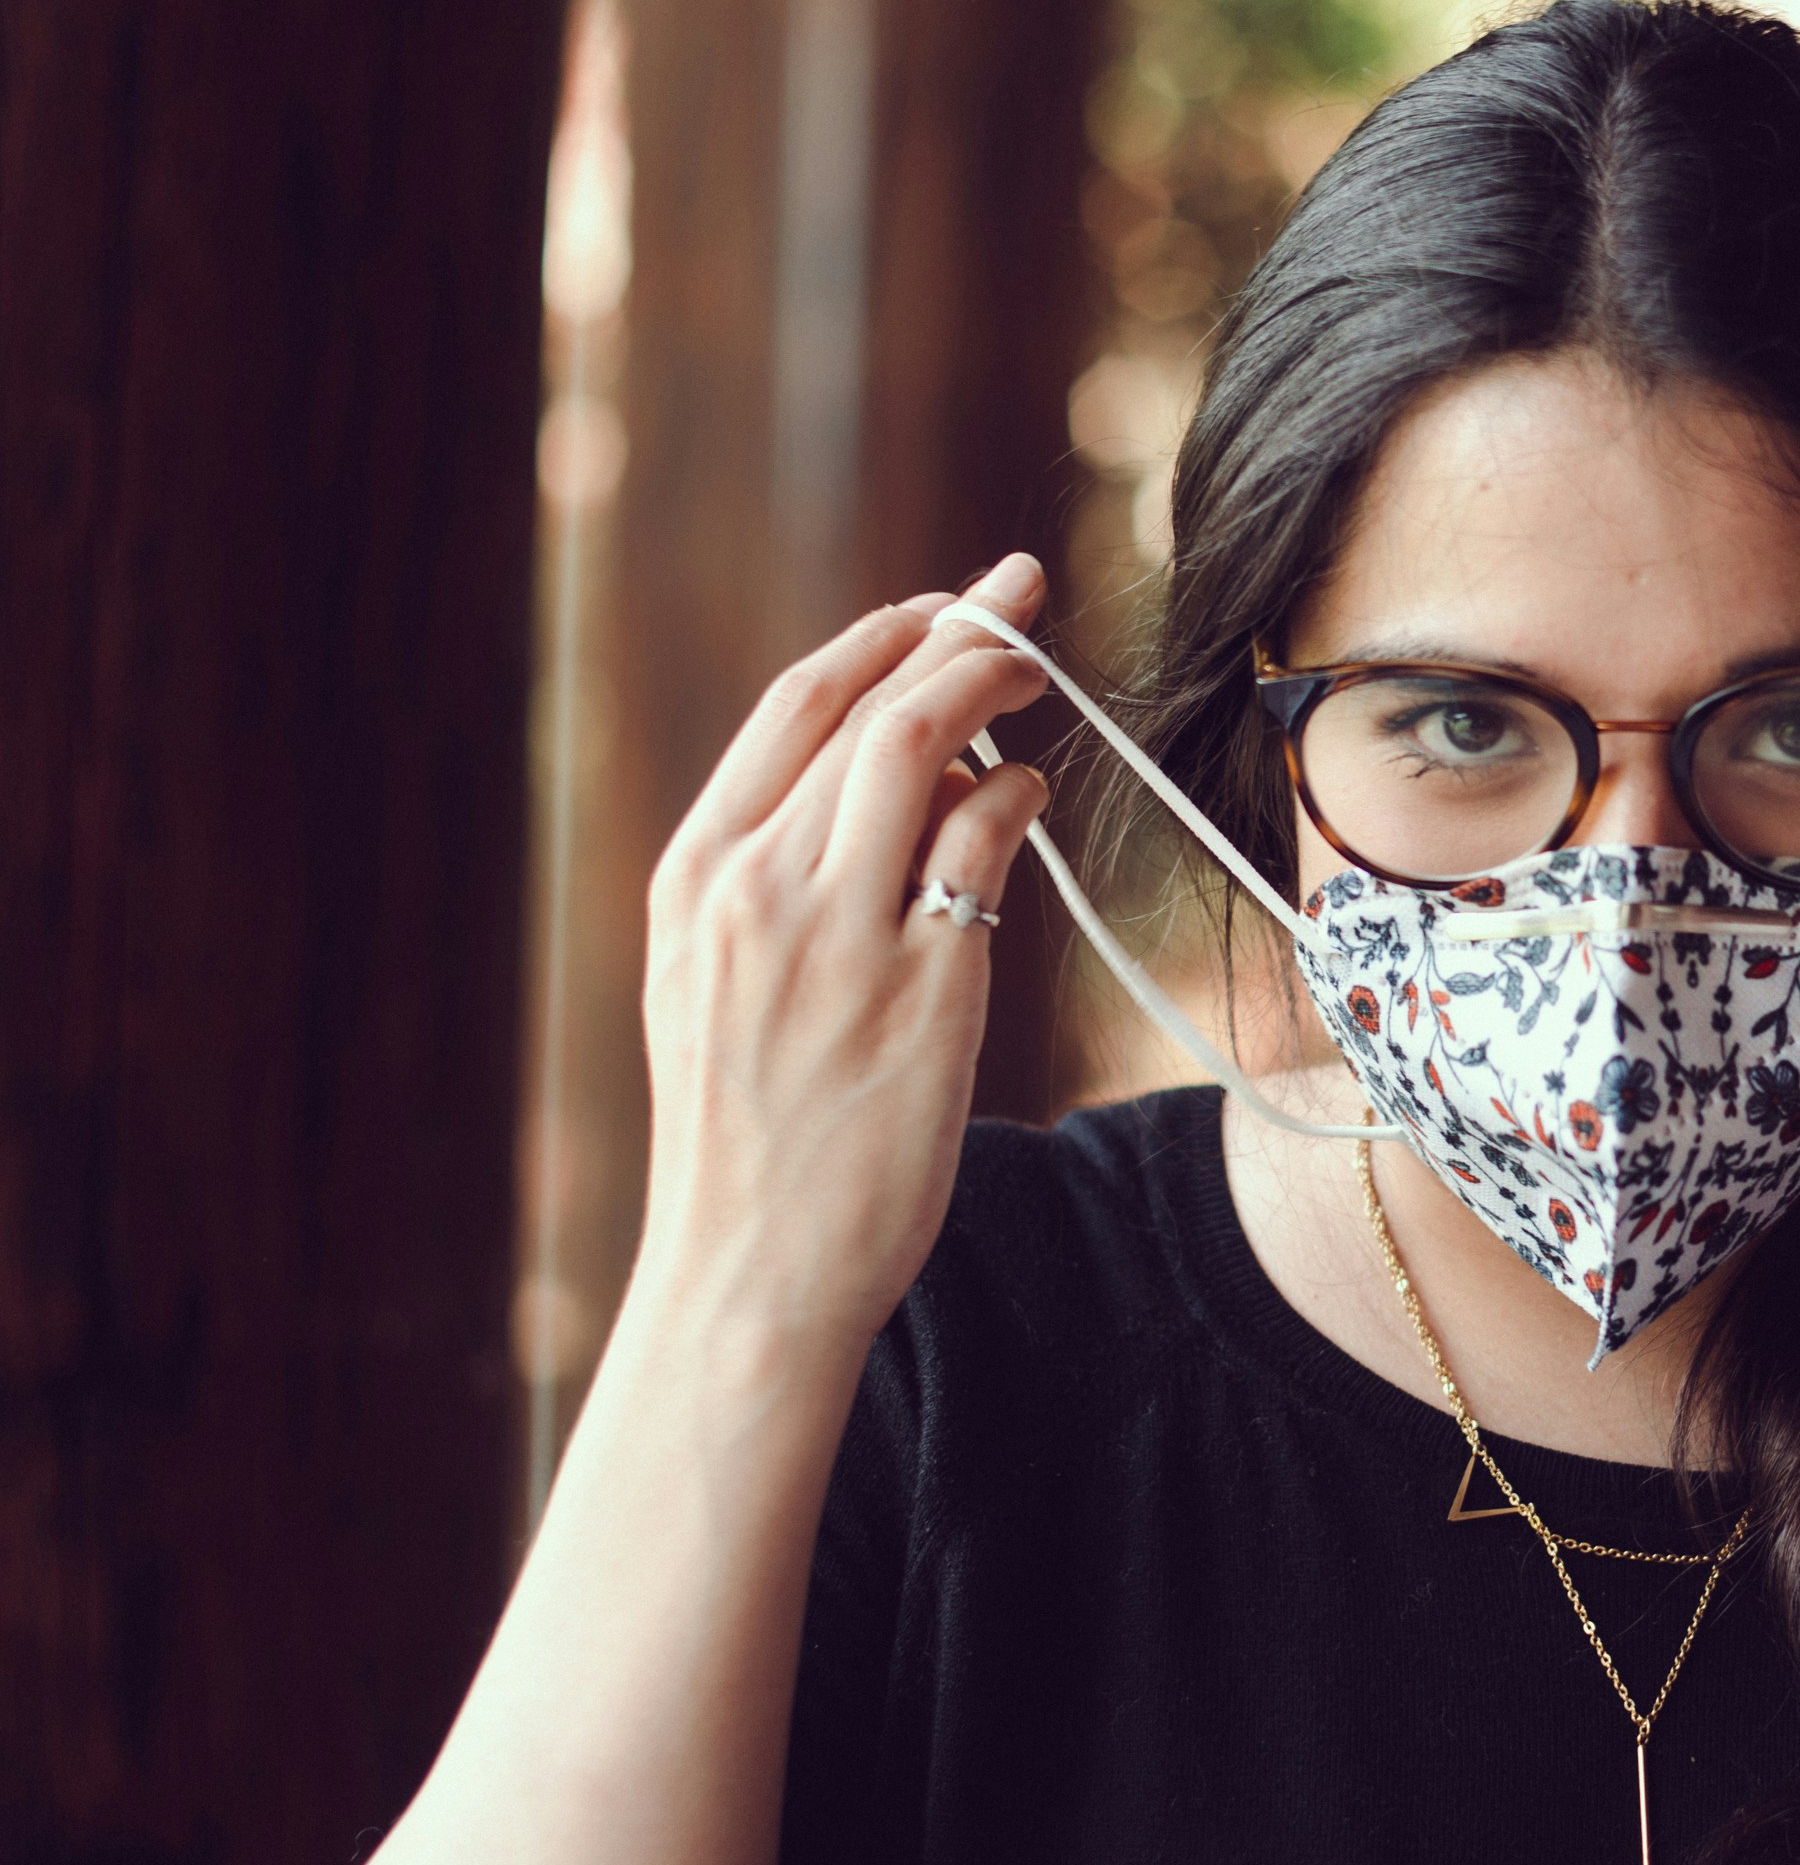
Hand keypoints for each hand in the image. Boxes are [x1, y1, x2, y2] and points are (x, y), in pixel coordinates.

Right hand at [633, 557, 1053, 1345]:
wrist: (751, 1269)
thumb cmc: (747, 1135)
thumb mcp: (710, 983)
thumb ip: (773, 881)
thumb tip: (892, 784)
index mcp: (695, 876)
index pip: (796, 709)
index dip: (879, 637)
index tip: (938, 606)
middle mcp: (757, 887)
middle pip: (873, 707)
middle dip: (959, 629)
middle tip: (1021, 595)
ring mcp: (839, 934)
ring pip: (928, 751)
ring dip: (996, 690)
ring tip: (1040, 676)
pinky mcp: (922, 987)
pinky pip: (985, 844)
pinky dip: (1018, 796)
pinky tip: (1034, 791)